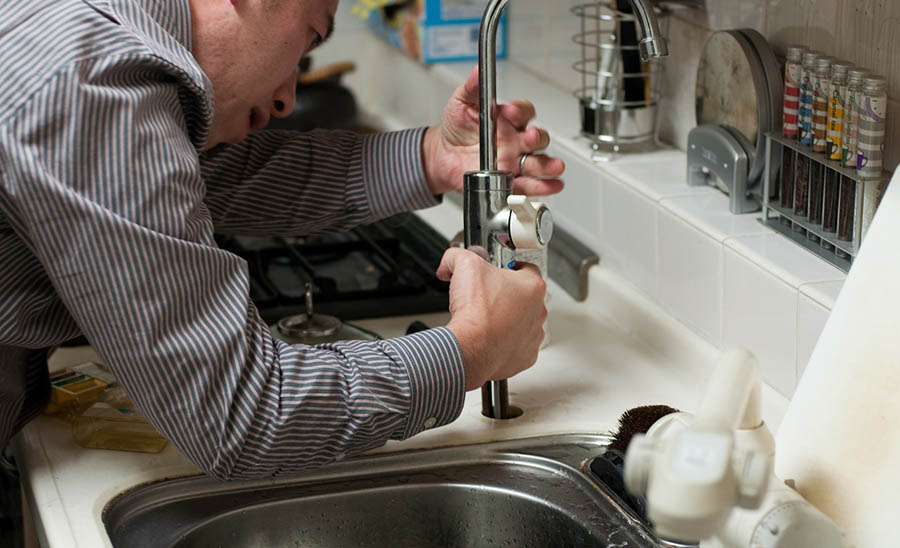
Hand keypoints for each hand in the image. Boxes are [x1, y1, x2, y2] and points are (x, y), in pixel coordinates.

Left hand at [422, 66, 564, 196]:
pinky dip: (543, 186)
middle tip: (528, 138)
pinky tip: (551, 185)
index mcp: (508, 119)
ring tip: (553, 167)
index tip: (508, 111)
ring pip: (539, 162)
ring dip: (548, 165)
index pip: (523, 112)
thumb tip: (478, 70)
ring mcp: (516, 161)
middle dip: (537, 138)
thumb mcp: (461, 102)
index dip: (519, 111)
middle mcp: (516, 140)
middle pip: (538, 138)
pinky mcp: (511, 180)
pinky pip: (531, 185)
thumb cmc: (457, 128)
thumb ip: (472, 87)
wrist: (443, 155)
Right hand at [436, 247, 546, 390]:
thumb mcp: (464, 265)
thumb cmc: (476, 312)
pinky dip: (504, 343)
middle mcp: (538, 311)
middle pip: (524, 297)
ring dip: (508, 320)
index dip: (507, 268)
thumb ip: (457, 256)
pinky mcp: (525, 357)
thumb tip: (450, 261)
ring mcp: (533, 336)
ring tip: (486, 319)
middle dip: (506, 295)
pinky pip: (517, 346)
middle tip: (486, 296)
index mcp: (532, 287)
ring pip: (522, 322)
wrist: (470, 349)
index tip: (496, 272)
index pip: (526, 268)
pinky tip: (489, 338)